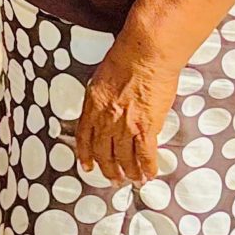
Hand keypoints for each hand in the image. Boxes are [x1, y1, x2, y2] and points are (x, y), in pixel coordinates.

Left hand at [72, 45, 176, 186]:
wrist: (145, 54)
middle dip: (108, 169)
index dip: (85, 154)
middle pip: (104, 151)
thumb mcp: (102, 78)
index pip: (84, 136)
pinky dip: (148, 166)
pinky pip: (145, 153)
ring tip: (132, 180)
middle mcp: (106, 119)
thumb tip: (109, 106)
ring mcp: (125, 125)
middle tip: (113, 179)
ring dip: (129, 172)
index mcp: (92, 105)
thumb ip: (103, 97)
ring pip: (124, 157)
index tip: (87, 165)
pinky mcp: (146, 127)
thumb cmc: (126, 57)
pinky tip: (150, 174)